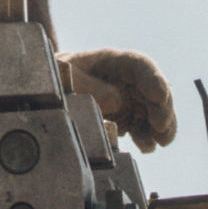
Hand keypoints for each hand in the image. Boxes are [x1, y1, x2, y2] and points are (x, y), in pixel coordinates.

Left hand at [56, 49, 175, 152]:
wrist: (45, 94)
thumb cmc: (52, 76)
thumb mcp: (62, 75)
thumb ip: (87, 84)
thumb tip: (117, 101)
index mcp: (110, 61)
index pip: (139, 64)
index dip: (153, 78)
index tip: (159, 95)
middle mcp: (124, 80)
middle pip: (152, 89)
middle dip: (162, 107)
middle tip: (161, 126)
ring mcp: (127, 100)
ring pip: (153, 111)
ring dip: (161, 126)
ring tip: (161, 141)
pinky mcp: (124, 119)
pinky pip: (142, 128)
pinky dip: (147, 137)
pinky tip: (147, 147)